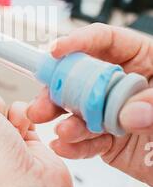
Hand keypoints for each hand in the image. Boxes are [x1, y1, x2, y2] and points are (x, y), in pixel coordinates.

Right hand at [28, 24, 152, 186]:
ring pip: (79, 110)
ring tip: (63, 130)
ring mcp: (112, 111)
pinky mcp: (109, 139)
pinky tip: (66, 146)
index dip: (78, 42)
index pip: (104, 40)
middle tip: (44, 100)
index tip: (57, 50)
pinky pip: (88, 141)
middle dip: (58, 88)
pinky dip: (75, 146)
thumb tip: (127, 112)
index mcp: (141, 58)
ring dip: (65, 120)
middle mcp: (120, 83)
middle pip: (81, 76)